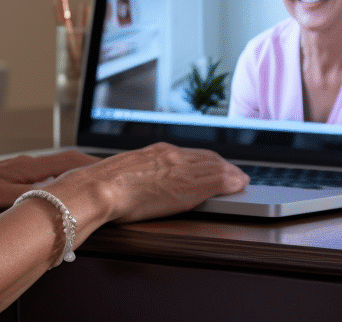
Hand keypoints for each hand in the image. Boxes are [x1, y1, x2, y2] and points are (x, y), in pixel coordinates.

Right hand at [57, 143, 247, 224]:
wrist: (99, 188)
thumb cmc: (101, 185)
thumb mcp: (123, 173)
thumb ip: (137, 174)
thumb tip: (135, 184)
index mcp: (156, 151)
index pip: (190, 153)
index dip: (206, 161)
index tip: (215, 166)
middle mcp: (171, 155)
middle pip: (207, 157)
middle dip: (224, 165)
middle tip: (237, 174)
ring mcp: (181, 168)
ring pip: (216, 167)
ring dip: (232, 173)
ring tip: (242, 180)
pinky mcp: (187, 185)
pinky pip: (217, 180)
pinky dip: (232, 181)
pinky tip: (240, 185)